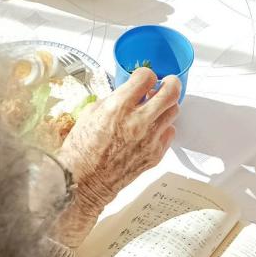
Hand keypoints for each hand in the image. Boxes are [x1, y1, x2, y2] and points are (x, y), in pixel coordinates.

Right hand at [52, 68, 179, 246]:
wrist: (85, 181)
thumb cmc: (82, 150)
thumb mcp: (90, 114)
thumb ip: (113, 100)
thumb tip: (128, 93)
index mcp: (118, 107)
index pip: (146, 77)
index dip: (146, 74)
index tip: (144, 77)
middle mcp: (137, 122)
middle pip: (170, 92)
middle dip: (170, 83)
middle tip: (167, 83)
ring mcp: (149, 139)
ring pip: (173, 111)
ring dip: (166, 106)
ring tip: (157, 107)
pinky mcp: (155, 154)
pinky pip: (169, 133)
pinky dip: (163, 127)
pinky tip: (152, 129)